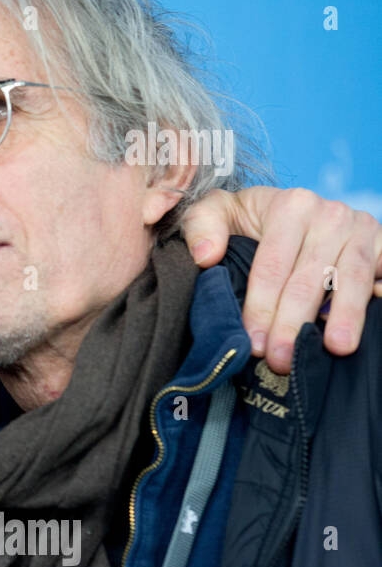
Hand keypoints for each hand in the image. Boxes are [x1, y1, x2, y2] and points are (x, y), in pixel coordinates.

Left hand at [181, 186, 381, 373]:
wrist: (293, 210)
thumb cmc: (248, 220)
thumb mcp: (216, 212)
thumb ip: (201, 226)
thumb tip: (206, 257)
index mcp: (290, 205)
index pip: (273, 265)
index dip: (261, 306)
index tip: (253, 342)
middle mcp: (330, 214)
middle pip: (310, 278)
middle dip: (292, 323)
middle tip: (281, 360)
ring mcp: (362, 229)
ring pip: (351, 279)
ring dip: (343, 317)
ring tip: (335, 348)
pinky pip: (380, 277)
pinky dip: (372, 303)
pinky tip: (359, 331)